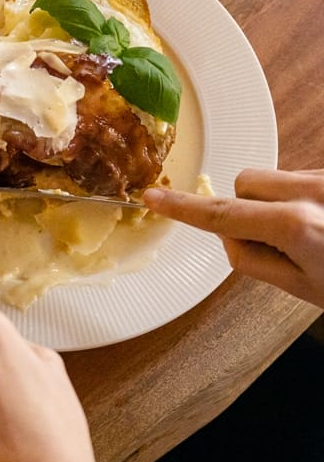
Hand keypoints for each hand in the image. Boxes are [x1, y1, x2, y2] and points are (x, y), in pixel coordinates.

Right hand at [144, 168, 323, 307]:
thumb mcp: (299, 284)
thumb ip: (252, 257)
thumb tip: (228, 234)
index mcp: (296, 224)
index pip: (221, 214)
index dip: (182, 207)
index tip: (154, 197)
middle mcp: (313, 192)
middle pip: (246, 184)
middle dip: (247, 207)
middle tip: (276, 240)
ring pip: (274, 179)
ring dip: (276, 201)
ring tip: (310, 231)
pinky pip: (301, 178)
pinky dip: (300, 197)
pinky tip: (322, 220)